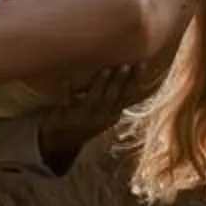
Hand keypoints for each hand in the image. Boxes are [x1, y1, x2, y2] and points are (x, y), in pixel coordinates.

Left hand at [38, 54, 162, 154]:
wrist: (63, 142)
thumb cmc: (88, 122)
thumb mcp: (107, 114)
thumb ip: (116, 99)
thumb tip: (131, 73)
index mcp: (113, 114)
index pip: (128, 95)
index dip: (136, 80)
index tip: (142, 63)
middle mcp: (101, 116)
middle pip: (112, 97)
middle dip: (119, 81)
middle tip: (125, 65)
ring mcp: (83, 117)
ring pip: (94, 100)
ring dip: (99, 85)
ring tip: (105, 70)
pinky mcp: (65, 116)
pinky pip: (67, 103)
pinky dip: (66, 91)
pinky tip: (66, 80)